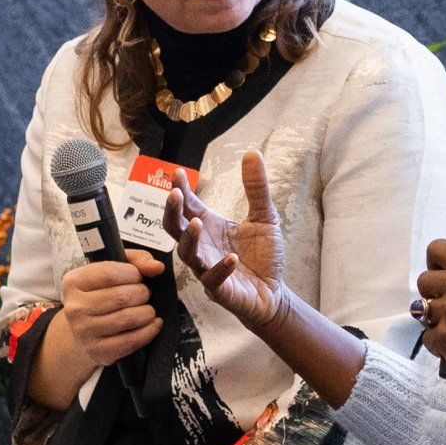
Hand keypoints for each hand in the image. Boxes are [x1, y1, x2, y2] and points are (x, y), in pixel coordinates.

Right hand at [59, 250, 165, 371]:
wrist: (84, 330)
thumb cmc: (101, 295)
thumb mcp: (113, 269)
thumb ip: (136, 261)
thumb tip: (157, 267)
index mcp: (74, 282)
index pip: (110, 273)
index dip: (132, 274)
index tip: (137, 277)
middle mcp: (75, 307)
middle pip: (121, 297)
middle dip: (142, 293)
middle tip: (144, 295)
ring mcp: (84, 331)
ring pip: (128, 318)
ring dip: (147, 312)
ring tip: (147, 309)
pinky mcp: (98, 351)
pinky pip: (131, 340)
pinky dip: (149, 331)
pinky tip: (152, 324)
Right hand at [166, 151, 287, 331]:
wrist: (274, 292)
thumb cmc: (263, 256)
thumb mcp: (265, 216)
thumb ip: (256, 188)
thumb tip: (252, 152)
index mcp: (209, 226)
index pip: (188, 205)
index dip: (181, 190)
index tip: (178, 173)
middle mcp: (203, 246)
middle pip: (175, 228)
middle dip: (172, 211)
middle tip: (174, 194)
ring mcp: (208, 268)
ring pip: (187, 254)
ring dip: (190, 238)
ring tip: (197, 223)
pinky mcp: (220, 290)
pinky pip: (213, 280)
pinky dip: (221, 268)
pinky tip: (231, 258)